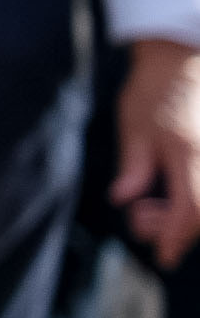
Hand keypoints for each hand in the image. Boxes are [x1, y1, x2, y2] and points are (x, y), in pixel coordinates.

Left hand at [110, 37, 199, 266]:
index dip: (176, 237)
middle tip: (140, 220)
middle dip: (176, 228)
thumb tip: (124, 200)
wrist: (181, 60)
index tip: (164, 257)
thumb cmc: (152, 90)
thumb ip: (134, 167)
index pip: (191, 208)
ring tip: (148, 209)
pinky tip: (169, 198)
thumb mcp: (134, 128)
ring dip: (185, 215)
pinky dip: (193, 200)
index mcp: (189, 151)